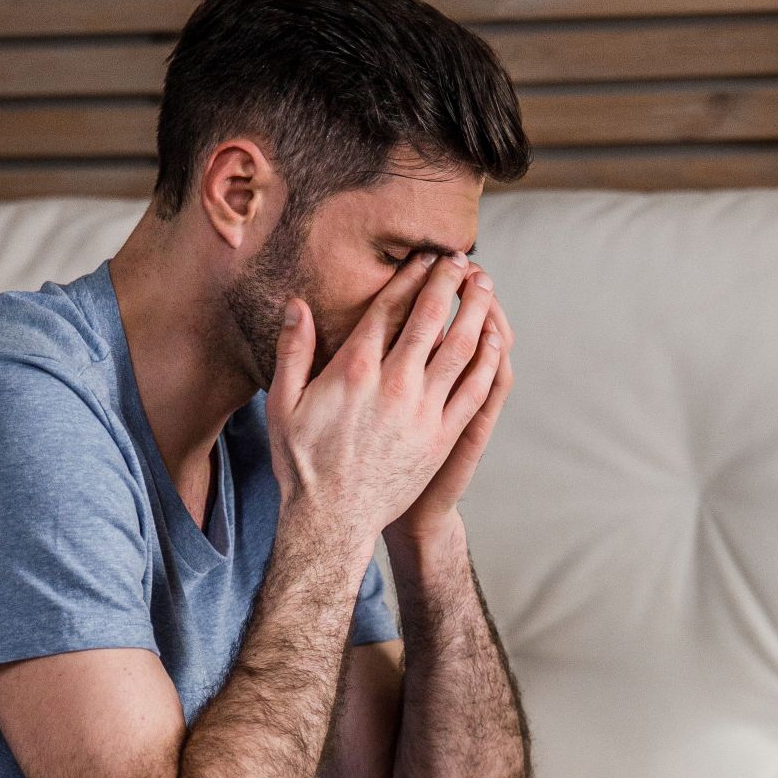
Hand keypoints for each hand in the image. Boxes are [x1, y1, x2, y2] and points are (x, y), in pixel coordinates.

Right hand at [266, 254, 507, 562]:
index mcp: (354, 368)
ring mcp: (422, 410)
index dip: (412, 276)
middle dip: (449, 282)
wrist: (332, 521)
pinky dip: (488, 358)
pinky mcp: (442, 437)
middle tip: (462, 261)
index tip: (426, 257)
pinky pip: (474, 389)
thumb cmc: (301, 464)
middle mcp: (394, 383)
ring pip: (460, 347)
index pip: (390, 307)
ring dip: (476, 310)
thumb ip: (292, 351)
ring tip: (484, 286)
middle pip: (431, 317)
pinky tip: (495, 339)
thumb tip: (297, 306)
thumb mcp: (282, 404)